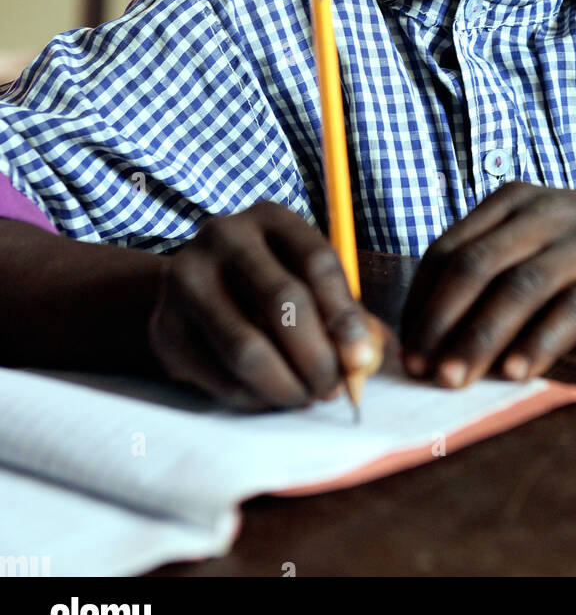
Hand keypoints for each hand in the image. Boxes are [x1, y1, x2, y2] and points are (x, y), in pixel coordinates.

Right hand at [148, 200, 385, 409]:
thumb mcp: (306, 282)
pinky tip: (267, 395)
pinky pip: (218, 375)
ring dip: (286, 385)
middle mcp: (223, 236)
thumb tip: (371, 356)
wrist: (191, 293)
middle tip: (332, 390)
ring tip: (304, 397)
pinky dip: (252, 396)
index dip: (344, 315)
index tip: (361, 358)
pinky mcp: (164, 326)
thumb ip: (344, 314)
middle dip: (317, 357)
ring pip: (246, 346)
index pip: (316, 263)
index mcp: (270, 217)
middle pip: (282, 301)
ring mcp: (186, 278)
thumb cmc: (267, 287)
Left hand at [400, 182, 575, 385]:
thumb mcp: (530, 235)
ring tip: (455, 379)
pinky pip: (568, 312)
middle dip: (441, 321)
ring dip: (480, 338)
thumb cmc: (575, 250)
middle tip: (420, 369)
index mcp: (510, 201)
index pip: (447, 249)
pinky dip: (538, 343)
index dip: (421, 301)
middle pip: (476, 266)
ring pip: (518, 289)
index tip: (404, 347)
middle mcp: (541, 214)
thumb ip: (486, 266)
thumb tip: (426, 333)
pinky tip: (516, 374)